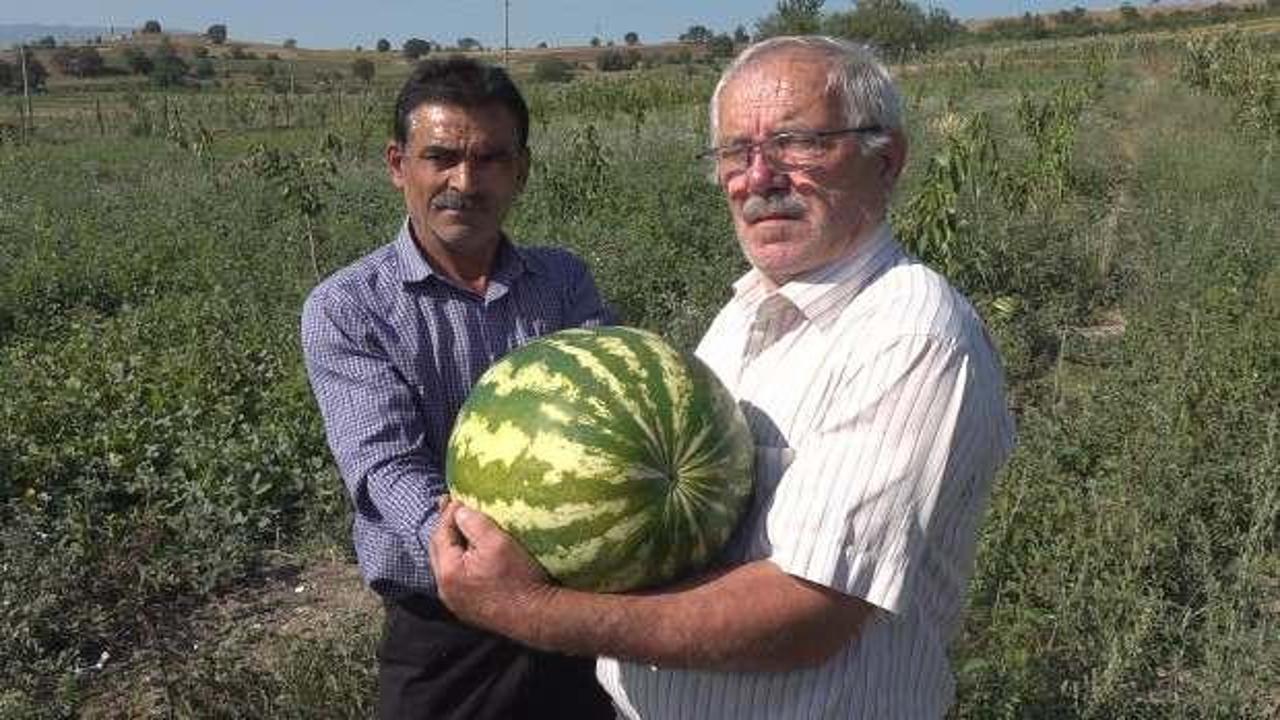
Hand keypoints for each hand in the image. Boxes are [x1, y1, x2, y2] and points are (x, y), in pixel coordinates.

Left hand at [428, 498, 552, 632]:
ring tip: (460, 529)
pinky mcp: (467, 609)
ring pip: (446, 566)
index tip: (458, 497)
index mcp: (447, 570)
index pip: (440, 533)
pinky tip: (471, 556)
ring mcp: (455, 601)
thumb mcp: (497, 542)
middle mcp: (445, 589)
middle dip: (445, 528)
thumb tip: (459, 511)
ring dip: (452, 546)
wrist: (536, 616)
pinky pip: (456, 579)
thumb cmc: (518, 578)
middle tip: (452, 508)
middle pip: (438, 550)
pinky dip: (460, 563)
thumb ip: (473, 523)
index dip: (449, 513)